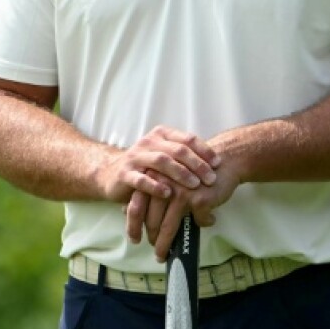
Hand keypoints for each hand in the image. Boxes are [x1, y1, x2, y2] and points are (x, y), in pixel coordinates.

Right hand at [96, 125, 220, 203]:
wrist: (112, 174)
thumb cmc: (146, 167)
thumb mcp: (165, 156)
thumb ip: (185, 156)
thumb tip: (216, 165)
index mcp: (161, 135)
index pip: (187, 139)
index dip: (204, 151)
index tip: (218, 164)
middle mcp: (148, 142)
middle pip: (177, 150)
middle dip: (197, 164)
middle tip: (211, 178)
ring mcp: (135, 157)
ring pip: (161, 161)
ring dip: (180, 173)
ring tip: (194, 185)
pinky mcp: (124, 173)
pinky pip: (141, 179)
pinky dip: (155, 186)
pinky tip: (168, 193)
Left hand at [125, 158, 242, 261]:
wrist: (225, 159)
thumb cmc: (194, 170)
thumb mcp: (169, 178)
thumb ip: (150, 192)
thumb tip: (126, 211)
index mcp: (154, 179)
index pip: (136, 206)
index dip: (133, 226)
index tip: (134, 239)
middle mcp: (164, 185)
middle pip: (151, 220)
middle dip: (152, 239)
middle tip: (155, 252)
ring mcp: (181, 192)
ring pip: (168, 226)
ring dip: (165, 244)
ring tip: (164, 255)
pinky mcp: (198, 199)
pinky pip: (198, 221)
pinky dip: (203, 223)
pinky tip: (208, 221)